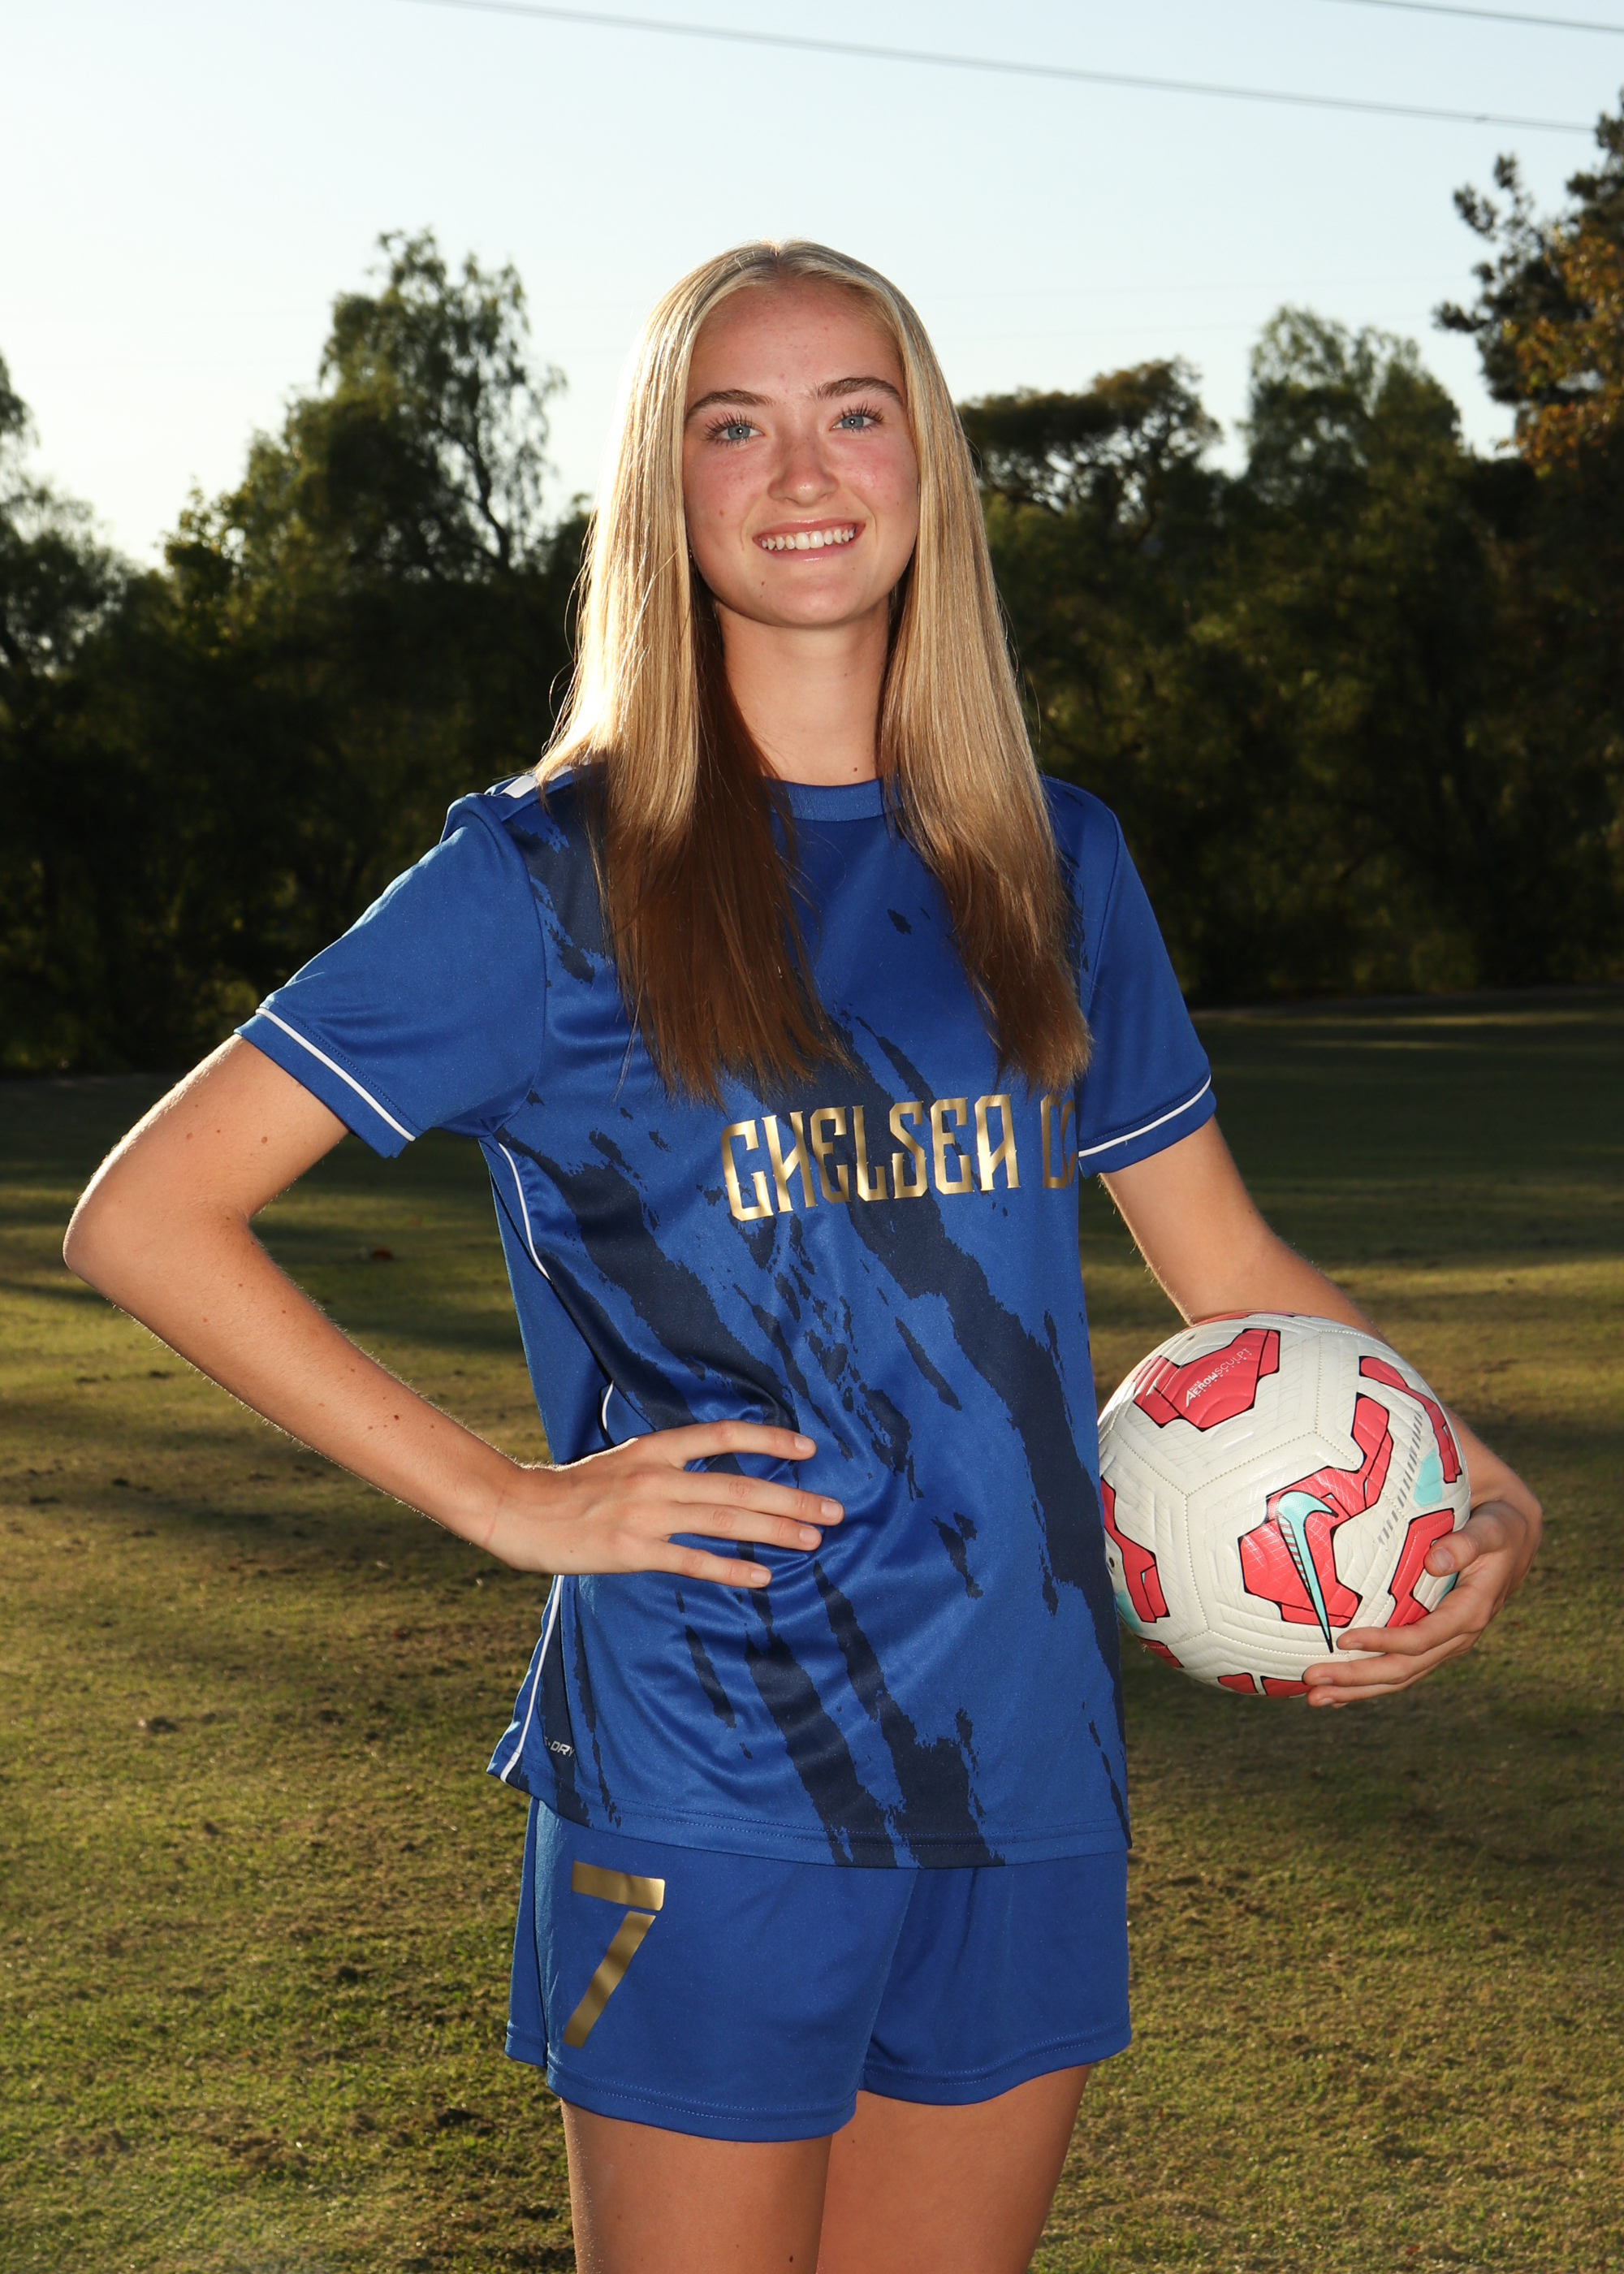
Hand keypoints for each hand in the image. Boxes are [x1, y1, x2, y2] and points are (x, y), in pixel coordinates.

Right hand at [480, 1421, 840, 1589]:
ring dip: (775, 1530)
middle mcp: (656, 1476)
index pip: (722, 1436)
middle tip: (836, 1510)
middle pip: (738, 1485)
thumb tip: (712, 1474)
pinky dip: (731, 1569)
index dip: (769, 1438)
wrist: (519, 1510)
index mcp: (654, 1448)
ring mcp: (646, 1514)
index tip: (810, 1449)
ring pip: (724, 1521)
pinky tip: (763, 1576)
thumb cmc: (574, 1489)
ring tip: (814, 1538)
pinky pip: (692, 1562)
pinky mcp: (633, 1552)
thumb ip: (666, 1465)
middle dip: (792, 1497)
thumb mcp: (624, 1460)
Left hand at [1302, 1486, 1540, 1707]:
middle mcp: (1458, 1637)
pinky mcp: (1433, 1642)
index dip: (1384, 1642)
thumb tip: (1435, 1561)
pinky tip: (1338, 1691)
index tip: (1344, 1640)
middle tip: (1313, 1680)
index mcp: (1470, 1613)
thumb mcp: (1491, 1530)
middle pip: (1404, 1668)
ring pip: (1400, 1676)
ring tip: (1315, 1697)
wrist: (1513, 1540)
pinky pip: (1400, 1667)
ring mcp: (1445, 1644)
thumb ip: (1466, 1543)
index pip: (1421, 1637)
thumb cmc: (1498, 1528)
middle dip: (1358, 1678)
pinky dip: (1368, 1682)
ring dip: (1357, 1689)